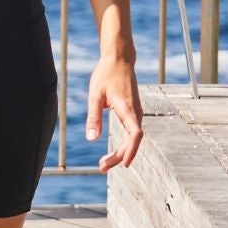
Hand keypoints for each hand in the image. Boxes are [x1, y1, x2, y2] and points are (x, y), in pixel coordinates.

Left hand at [86, 55, 142, 169]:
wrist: (120, 59)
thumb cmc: (106, 75)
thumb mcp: (94, 96)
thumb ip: (94, 117)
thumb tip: (91, 139)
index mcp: (127, 108)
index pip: (135, 133)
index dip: (131, 150)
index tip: (125, 164)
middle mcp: (135, 112)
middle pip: (132, 140)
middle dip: (119, 156)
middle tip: (102, 168)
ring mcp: (136, 112)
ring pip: (132, 138)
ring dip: (121, 152)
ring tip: (104, 163)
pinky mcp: (133, 112)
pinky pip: (132, 133)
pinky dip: (124, 144)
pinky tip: (114, 152)